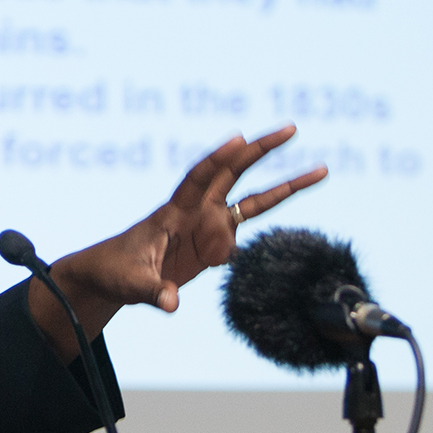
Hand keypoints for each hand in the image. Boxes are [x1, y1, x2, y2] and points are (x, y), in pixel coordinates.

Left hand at [27, 126, 329, 361]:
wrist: (110, 276)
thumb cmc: (115, 273)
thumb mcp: (132, 285)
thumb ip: (154, 293)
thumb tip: (173, 304)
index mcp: (173, 212)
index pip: (199, 177)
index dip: (218, 159)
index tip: (240, 138)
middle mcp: (196, 211)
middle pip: (234, 172)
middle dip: (262, 150)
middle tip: (292, 129)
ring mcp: (208, 224)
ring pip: (253, 198)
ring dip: (286, 185)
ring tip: (321, 170)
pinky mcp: (214, 242)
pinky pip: (244, 231)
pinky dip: (258, 236)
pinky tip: (238, 257)